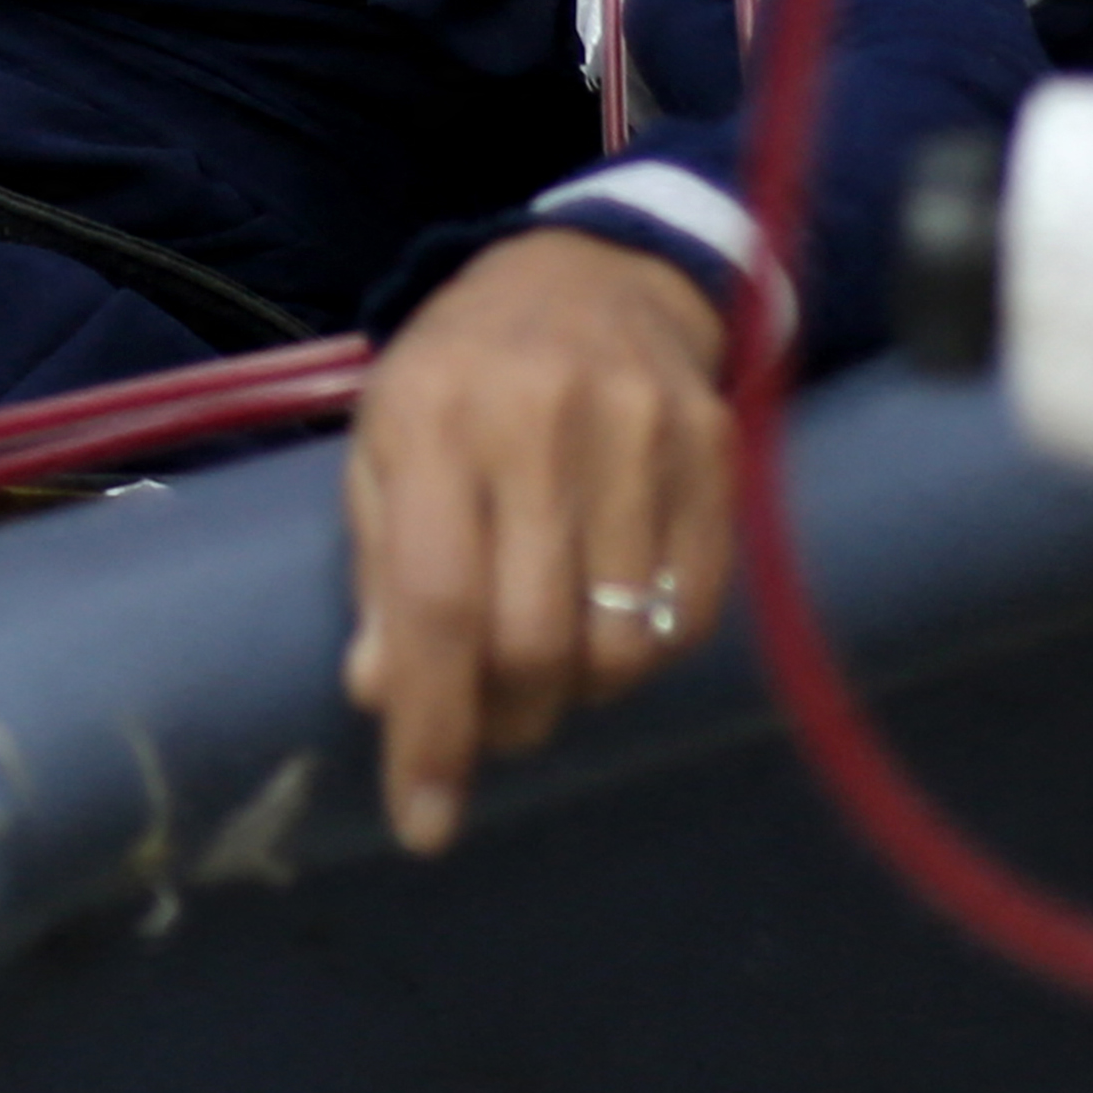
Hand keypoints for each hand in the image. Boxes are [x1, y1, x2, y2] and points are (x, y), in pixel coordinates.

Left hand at [341, 227, 736, 857]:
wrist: (594, 272)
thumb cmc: (464, 371)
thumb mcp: (385, 443)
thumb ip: (378, 566)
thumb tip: (381, 692)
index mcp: (435, 418)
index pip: (434, 603)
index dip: (429, 726)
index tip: (424, 820)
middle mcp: (541, 421)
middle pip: (532, 639)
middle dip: (505, 718)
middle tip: (490, 722)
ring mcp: (641, 432)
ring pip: (618, 643)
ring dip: (577, 694)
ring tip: (546, 668)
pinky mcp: (714, 449)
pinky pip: (691, 613)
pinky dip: (644, 654)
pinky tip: (609, 624)